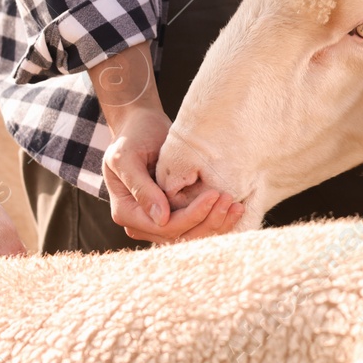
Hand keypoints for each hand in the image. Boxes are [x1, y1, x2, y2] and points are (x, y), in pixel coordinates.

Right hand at [93, 44, 243, 243]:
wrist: (139, 126)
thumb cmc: (132, 136)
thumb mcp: (127, 157)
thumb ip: (141, 188)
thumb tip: (161, 218)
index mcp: (126, 212)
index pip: (163, 227)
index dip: (190, 216)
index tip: (213, 196)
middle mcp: (141, 223)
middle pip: (179, 236)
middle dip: (207, 221)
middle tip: (230, 201)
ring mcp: (157, 220)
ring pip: (189, 235)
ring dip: (215, 224)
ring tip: (236, 206)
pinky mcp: (173, 213)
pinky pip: (194, 225)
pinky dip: (214, 219)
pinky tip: (233, 210)